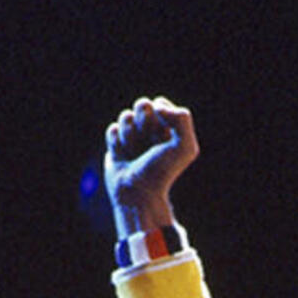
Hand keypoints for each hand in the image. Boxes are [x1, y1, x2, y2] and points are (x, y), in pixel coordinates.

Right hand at [104, 96, 198, 237]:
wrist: (138, 194)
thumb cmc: (162, 172)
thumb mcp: (185, 147)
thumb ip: (182, 119)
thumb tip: (157, 107)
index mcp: (169, 131)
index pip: (160, 104)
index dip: (159, 114)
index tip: (162, 133)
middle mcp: (151, 133)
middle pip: (142, 104)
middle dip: (143, 121)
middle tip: (148, 141)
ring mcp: (132, 138)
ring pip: (125, 116)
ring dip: (130, 135)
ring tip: (135, 154)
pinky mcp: (116, 146)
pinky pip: (112, 130)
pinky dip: (117, 143)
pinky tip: (123, 157)